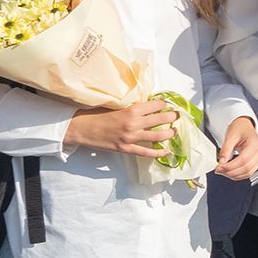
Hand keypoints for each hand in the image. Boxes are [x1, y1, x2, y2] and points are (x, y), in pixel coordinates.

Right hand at [64, 100, 178, 156]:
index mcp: (131, 110)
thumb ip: (130, 106)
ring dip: (169, 133)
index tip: (168, 104)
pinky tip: (167, 151)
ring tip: (175, 131)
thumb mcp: (114, 106)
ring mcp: (130, 138)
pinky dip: (158, 153)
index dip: (164, 104)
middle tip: (177, 116)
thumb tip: (146, 104)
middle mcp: (133, 123)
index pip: (156, 106)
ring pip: (158, 136)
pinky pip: (146, 152)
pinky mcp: (126, 149)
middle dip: (172, 117)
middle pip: (161, 120)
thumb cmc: (95, 114)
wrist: (80, 128)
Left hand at [215, 117, 257, 179]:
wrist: (244, 126)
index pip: (243, 160)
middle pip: (247, 168)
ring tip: (223, 171)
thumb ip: (226, 150)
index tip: (219, 168)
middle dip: (231, 172)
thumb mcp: (230, 136)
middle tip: (219, 170)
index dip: (230, 166)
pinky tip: (230, 172)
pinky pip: (249, 172)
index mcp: (256, 143)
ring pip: (248, 173)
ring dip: (234, 175)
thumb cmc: (239, 128)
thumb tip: (222, 162)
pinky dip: (238, 175)